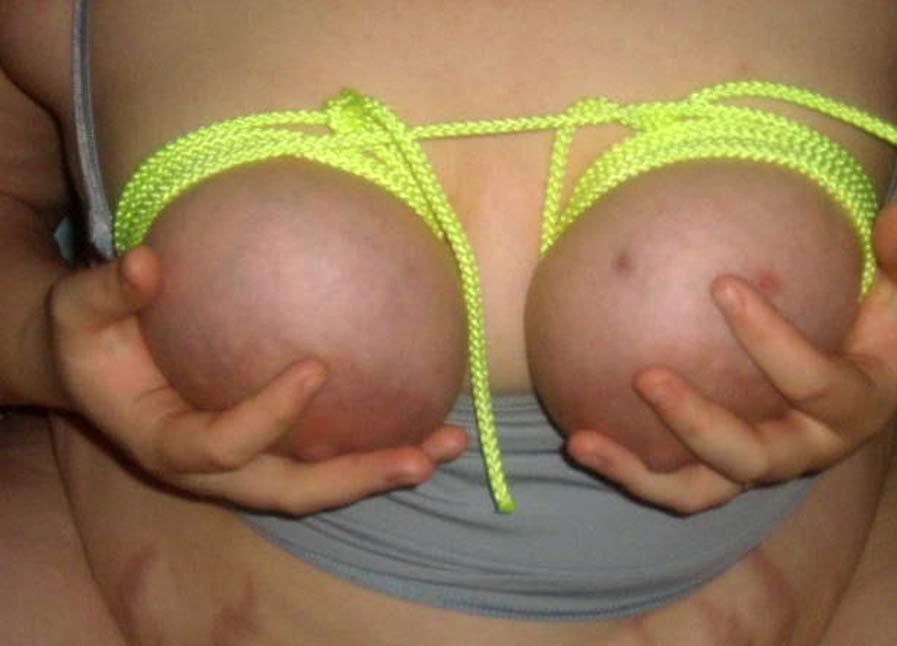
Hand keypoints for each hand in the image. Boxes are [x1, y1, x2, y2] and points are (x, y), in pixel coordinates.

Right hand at [48, 245, 467, 513]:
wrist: (96, 371)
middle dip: (358, 477)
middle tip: (420, 457)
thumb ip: (107, 292)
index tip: (317, 367)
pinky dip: (375, 438)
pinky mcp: (270, 444)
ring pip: (320, 482)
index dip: (269, 416)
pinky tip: (426, 413)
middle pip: (293, 491)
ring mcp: (247, 462)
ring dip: (385, 466)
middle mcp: (215, 469)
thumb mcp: (79, 312)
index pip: (224, 445)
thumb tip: (147, 262)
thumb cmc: (89, 340)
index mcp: (166, 443)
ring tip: (448, 443)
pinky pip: (325, 451)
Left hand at [566, 196, 896, 513]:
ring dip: (639, 472)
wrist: (876, 371)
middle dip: (697, 422)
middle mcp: (808, 448)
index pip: (814, 384)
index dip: (771, 342)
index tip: (722, 284)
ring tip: (579, 441)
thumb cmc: (893, 319)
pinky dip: (630, 469)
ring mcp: (761, 464)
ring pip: (701, 489)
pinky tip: (578, 436)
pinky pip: (676, 481)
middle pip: (752, 457)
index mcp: (855, 406)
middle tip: (646, 376)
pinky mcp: (725, 468)